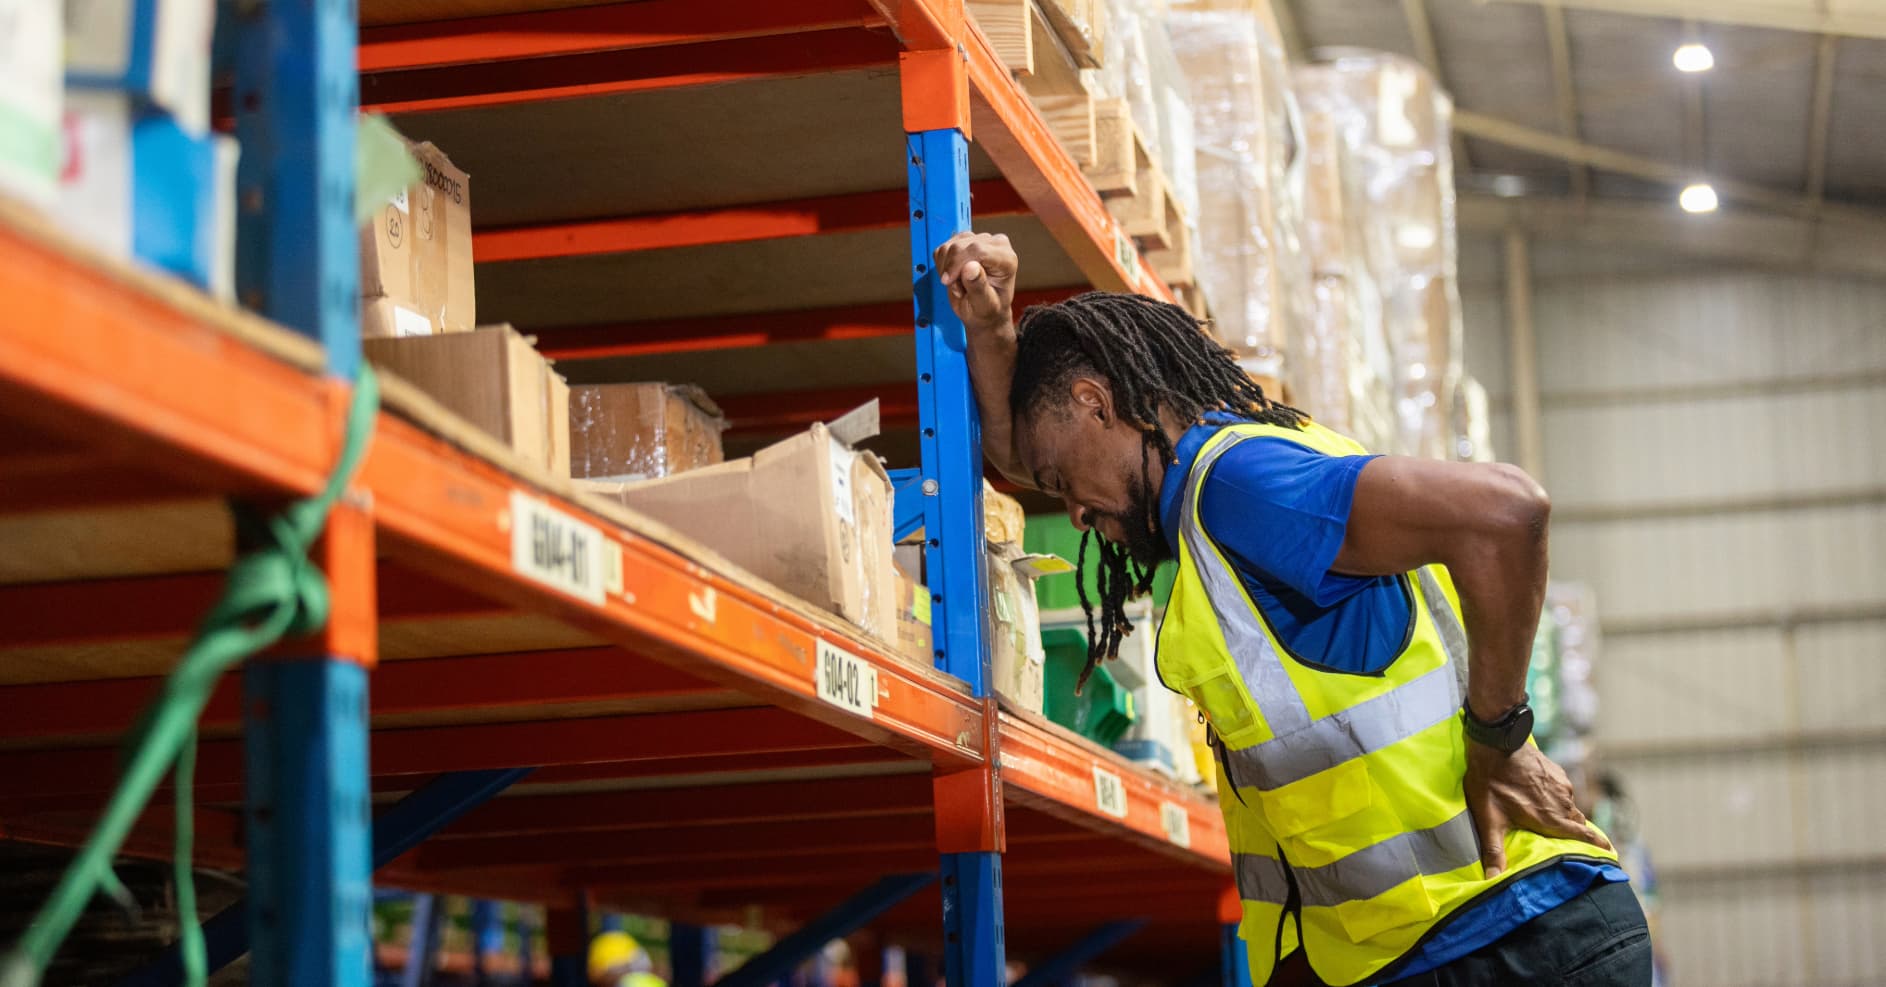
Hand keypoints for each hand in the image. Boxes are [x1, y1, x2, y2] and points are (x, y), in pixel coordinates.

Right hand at [934, 231, 1017, 333]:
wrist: (983, 312)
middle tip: (958, 290)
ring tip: (959, 285)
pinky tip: (954, 277)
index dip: (958, 264)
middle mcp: (996, 244)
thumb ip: (979, 287)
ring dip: (946, 269)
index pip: (978, 250)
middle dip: (951, 270)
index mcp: (1007, 258)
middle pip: (960, 246)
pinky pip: (942, 249)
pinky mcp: (965, 241)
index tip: (948, 281)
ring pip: (949, 246)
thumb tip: (970, 266)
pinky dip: (942, 265)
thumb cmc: (987, 310)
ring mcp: (979, 240)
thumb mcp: (984, 306)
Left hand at [1464, 742, 1611, 878]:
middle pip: (1577, 822)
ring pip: (1569, 805)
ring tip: (1548, 817)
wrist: (1496, 741)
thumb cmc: (1491, 782)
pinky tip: (1540, 795)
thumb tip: (1492, 879)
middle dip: (1577, 832)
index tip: (1610, 851)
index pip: (1583, 835)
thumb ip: (1494, 849)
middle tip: (1571, 840)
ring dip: (1563, 813)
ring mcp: (1561, 784)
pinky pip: (1562, 789)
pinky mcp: (1556, 770)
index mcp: (1551, 818)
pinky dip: (1556, 796)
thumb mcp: (1489, 819)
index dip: (1597, 844)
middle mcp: (1562, 802)